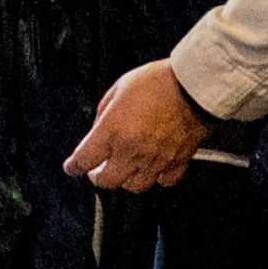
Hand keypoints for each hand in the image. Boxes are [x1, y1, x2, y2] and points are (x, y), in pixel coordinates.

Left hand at [64, 60, 207, 193]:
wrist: (195, 86)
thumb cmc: (158, 82)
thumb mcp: (117, 90)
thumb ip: (103, 115)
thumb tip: (98, 131)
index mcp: (113, 131)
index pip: (84, 160)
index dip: (74, 166)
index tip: (72, 167)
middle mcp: (132, 150)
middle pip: (107, 181)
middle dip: (98, 176)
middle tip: (98, 169)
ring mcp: (156, 159)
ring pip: (134, 186)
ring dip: (126, 179)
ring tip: (126, 167)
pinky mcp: (178, 161)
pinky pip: (164, 182)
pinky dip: (157, 177)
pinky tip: (154, 167)